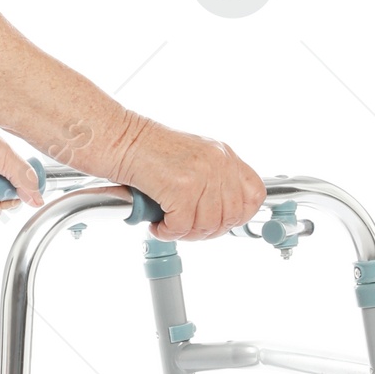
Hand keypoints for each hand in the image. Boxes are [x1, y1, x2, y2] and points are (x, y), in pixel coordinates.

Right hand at [118, 125, 265, 241]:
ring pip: (206, 225)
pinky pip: (181, 227)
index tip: (219, 223)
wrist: (121, 140)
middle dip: (206, 231)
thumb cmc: (148, 151)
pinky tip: (157, 224)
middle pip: (229, 217)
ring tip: (168, 225)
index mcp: (224, 155)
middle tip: (185, 228)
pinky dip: (166, 231)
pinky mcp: (181, 187)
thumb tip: (223, 216)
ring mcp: (202, 174)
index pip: (254, 195)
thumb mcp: (193, 159)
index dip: (239, 216)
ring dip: (184, 233)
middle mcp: (218, 162)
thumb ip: (213, 181)